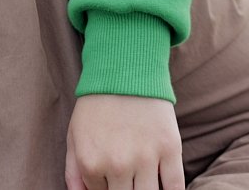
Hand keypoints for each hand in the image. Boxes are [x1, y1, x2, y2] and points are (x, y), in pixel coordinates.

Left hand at [65, 94, 183, 189]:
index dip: (104, 187)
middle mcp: (117, 165)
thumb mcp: (74, 135)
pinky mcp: (170, 149)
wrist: (124, 71)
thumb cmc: (96, 105)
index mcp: (91, 163)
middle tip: (126, 179)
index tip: (109, 177)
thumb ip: (73, 172)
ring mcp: (145, 158)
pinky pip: (175, 187)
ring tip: (140, 181)